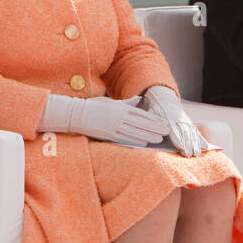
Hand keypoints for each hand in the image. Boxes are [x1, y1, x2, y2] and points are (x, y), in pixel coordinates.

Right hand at [38, 94, 168, 146]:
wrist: (76, 114)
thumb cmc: (93, 106)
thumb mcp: (110, 101)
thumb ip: (125, 103)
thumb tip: (138, 100)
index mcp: (120, 108)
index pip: (141, 114)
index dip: (153, 119)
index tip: (163, 122)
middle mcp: (118, 117)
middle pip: (141, 124)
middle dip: (154, 128)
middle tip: (166, 131)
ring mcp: (113, 127)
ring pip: (135, 132)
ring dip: (148, 136)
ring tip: (159, 138)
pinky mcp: (108, 135)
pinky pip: (125, 139)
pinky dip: (136, 141)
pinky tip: (144, 143)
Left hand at [142, 86, 212, 156]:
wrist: (165, 100)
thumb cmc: (156, 110)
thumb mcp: (152, 113)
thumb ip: (153, 122)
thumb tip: (152, 133)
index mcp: (169, 118)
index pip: (174, 130)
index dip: (178, 139)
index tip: (181, 147)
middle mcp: (179, 120)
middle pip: (185, 134)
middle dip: (187, 144)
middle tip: (189, 155)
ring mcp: (186, 122)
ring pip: (192, 133)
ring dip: (195, 144)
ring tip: (197, 154)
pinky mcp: (190, 124)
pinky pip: (197, 132)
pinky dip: (201, 139)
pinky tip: (206, 147)